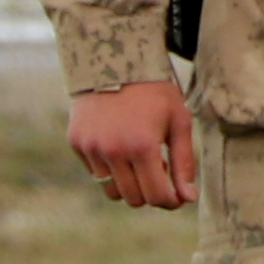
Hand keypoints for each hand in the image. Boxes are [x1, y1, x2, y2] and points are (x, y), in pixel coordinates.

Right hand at [69, 80, 197, 210]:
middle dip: (151, 193)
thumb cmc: (155, 92)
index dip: (170, 201)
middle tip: (161, 170)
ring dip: (129, 185)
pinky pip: (96, 173)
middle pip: (134, 198)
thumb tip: (187, 198)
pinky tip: (122, 147)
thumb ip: (184, 162)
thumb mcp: (179, 122)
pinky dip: (111, 170)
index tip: (178, 196)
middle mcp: (112, 151)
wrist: (115, 62)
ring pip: (111, 191)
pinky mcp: (76, 143)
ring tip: (142, 160)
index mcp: (142, 146)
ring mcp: (91, 148)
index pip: (156, 196)